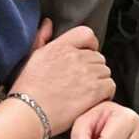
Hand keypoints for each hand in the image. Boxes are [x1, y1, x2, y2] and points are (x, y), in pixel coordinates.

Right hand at [13, 21, 114, 135]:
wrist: (28, 114)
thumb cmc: (27, 90)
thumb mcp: (32, 58)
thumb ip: (42, 38)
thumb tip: (48, 23)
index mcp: (60, 47)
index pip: (86, 33)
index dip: (90, 44)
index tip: (86, 55)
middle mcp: (75, 57)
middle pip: (98, 57)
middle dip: (92, 68)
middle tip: (80, 82)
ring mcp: (87, 73)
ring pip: (105, 71)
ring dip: (99, 81)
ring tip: (83, 92)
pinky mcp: (95, 90)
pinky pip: (110, 86)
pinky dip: (105, 94)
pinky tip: (92, 99)